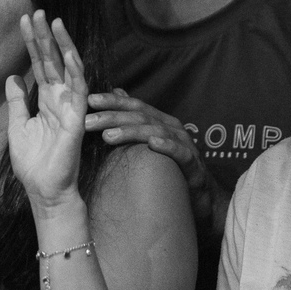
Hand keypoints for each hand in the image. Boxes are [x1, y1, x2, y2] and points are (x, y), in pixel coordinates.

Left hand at [6, 11, 85, 209]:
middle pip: (53, 60)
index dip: (33, 42)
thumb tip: (12, 77)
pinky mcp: (77, 118)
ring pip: (69, 68)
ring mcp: (70, 106)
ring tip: (55, 22)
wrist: (44, 189)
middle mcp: (60, 98)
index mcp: (46, 99)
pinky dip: (75, 72)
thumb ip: (17, 101)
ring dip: (63, 45)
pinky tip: (69, 53)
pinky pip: (79, 91)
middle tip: (38, 11)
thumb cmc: (33, 162)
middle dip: (46, 35)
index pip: (40, 64)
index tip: (25, 20)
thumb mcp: (17, 126)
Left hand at [84, 90, 218, 228]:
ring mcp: (184, 143)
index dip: (112, 101)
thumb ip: (133, 119)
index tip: (89, 100)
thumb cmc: (171, 167)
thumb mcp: (149, 141)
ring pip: (155, 131)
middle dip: (112, 117)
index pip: (133, 106)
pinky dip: (166, 146)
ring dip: (131, 132)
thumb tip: (117, 92)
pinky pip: (179, 152)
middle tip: (88, 121)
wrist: (202, 197)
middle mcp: (172, 128)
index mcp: (160, 121)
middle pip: (139, 117)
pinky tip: (152, 144)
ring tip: (108, 136)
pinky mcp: (193, 163)